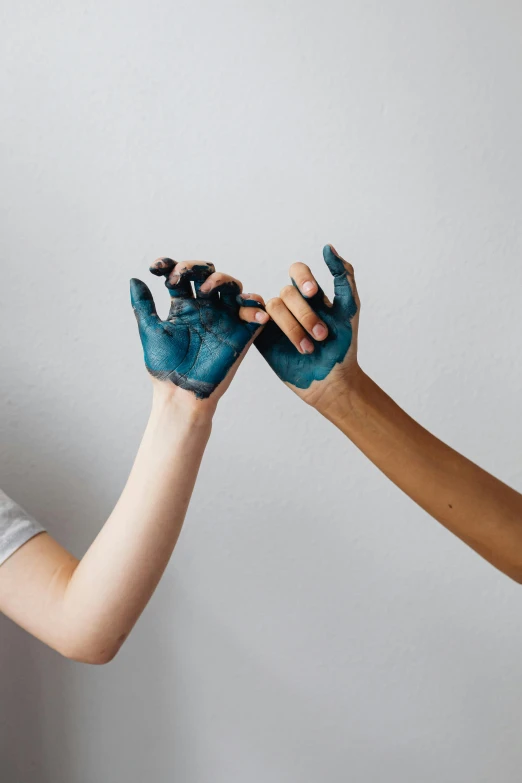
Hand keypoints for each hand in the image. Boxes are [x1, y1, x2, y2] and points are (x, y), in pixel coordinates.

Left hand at [130, 258, 266, 408]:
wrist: (181, 394)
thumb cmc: (165, 368)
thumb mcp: (151, 331)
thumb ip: (143, 305)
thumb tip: (134, 279)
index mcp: (183, 307)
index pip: (181, 276)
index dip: (170, 265)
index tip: (155, 267)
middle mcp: (205, 309)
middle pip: (208, 274)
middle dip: (195, 267)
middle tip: (180, 276)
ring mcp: (224, 319)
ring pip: (232, 286)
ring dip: (221, 279)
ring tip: (205, 290)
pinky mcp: (241, 333)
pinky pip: (255, 311)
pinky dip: (253, 304)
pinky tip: (241, 304)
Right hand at [255, 245, 359, 410]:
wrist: (332, 381)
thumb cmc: (344, 346)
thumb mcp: (350, 308)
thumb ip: (343, 276)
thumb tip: (327, 247)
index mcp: (310, 295)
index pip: (298, 271)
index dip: (302, 278)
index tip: (313, 293)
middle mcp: (291, 305)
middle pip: (287, 292)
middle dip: (305, 314)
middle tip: (322, 336)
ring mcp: (274, 321)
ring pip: (272, 307)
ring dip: (292, 328)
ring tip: (308, 348)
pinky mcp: (261, 337)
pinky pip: (248, 317)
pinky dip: (252, 316)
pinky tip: (265, 326)